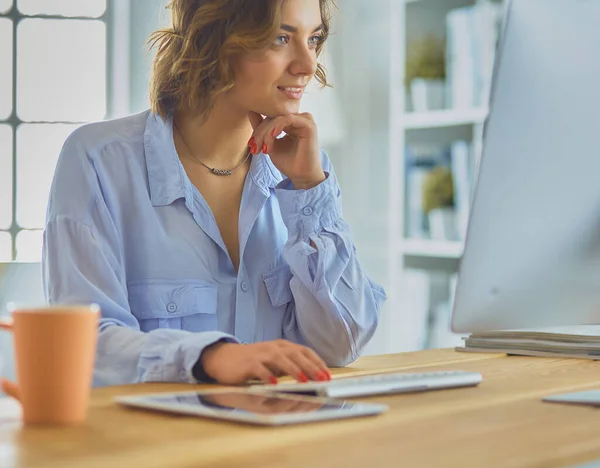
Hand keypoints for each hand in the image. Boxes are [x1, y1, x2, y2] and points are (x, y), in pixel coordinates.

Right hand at [200, 339, 331, 384]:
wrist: (225, 358)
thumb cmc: (254, 361)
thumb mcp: (275, 361)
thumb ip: (291, 365)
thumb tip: (312, 376)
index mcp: (283, 346)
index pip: (304, 351)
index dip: (317, 362)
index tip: (327, 374)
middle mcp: (274, 348)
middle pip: (295, 354)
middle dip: (310, 367)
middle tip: (322, 379)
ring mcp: (261, 354)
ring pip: (280, 359)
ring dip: (293, 369)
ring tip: (304, 380)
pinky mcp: (248, 363)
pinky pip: (259, 368)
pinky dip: (267, 375)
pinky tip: (274, 383)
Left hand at [248, 111, 325, 189]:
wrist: (301, 177)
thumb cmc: (288, 163)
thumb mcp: (270, 144)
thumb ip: (262, 129)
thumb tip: (251, 112)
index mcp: (292, 123)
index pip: (271, 118)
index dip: (259, 129)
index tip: (251, 144)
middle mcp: (299, 119)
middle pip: (274, 117)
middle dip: (261, 131)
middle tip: (254, 146)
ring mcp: (305, 121)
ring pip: (279, 118)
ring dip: (267, 131)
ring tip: (264, 147)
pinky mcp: (309, 125)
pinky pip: (288, 119)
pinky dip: (277, 126)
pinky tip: (272, 136)